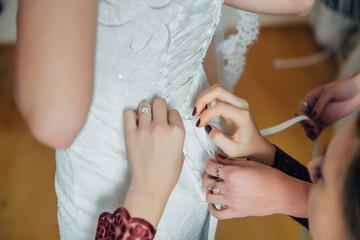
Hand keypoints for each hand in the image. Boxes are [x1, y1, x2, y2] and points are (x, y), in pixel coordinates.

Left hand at [123, 98, 184, 226]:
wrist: (150, 186)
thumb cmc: (167, 174)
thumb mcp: (181, 154)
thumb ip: (176, 137)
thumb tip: (169, 127)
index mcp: (177, 132)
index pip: (173, 111)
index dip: (169, 115)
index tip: (166, 121)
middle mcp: (162, 127)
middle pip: (159, 103)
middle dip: (158, 107)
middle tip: (155, 115)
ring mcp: (145, 130)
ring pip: (144, 105)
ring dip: (145, 110)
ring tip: (144, 120)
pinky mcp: (130, 134)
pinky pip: (128, 114)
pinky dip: (131, 115)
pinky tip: (134, 122)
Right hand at [193, 84, 274, 165]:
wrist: (256, 144)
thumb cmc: (246, 146)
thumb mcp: (232, 150)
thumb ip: (218, 139)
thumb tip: (207, 127)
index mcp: (242, 116)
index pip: (221, 107)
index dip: (207, 114)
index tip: (200, 124)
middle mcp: (241, 105)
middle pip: (218, 90)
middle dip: (202, 99)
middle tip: (195, 113)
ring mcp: (237, 101)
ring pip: (216, 89)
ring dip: (204, 98)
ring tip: (199, 112)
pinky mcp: (233, 102)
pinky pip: (218, 94)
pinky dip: (207, 99)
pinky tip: (204, 110)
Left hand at [202, 155, 310, 219]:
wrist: (283, 193)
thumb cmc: (271, 178)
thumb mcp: (250, 164)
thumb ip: (231, 161)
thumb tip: (219, 158)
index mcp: (233, 173)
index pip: (210, 167)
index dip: (209, 163)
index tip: (211, 163)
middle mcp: (230, 188)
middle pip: (207, 182)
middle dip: (207, 176)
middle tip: (212, 174)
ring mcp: (232, 201)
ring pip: (209, 196)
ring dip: (209, 190)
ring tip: (214, 186)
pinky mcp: (237, 212)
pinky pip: (218, 214)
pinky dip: (212, 208)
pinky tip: (213, 203)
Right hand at [296, 71, 359, 139]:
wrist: (358, 91)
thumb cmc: (343, 87)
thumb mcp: (330, 93)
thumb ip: (320, 104)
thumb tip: (312, 116)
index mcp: (310, 99)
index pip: (300, 111)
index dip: (301, 117)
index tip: (310, 122)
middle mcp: (312, 108)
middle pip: (303, 120)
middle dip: (306, 126)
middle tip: (314, 129)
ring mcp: (319, 116)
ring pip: (309, 127)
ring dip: (309, 132)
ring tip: (315, 135)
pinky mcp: (326, 122)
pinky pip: (317, 130)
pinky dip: (315, 135)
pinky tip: (315, 138)